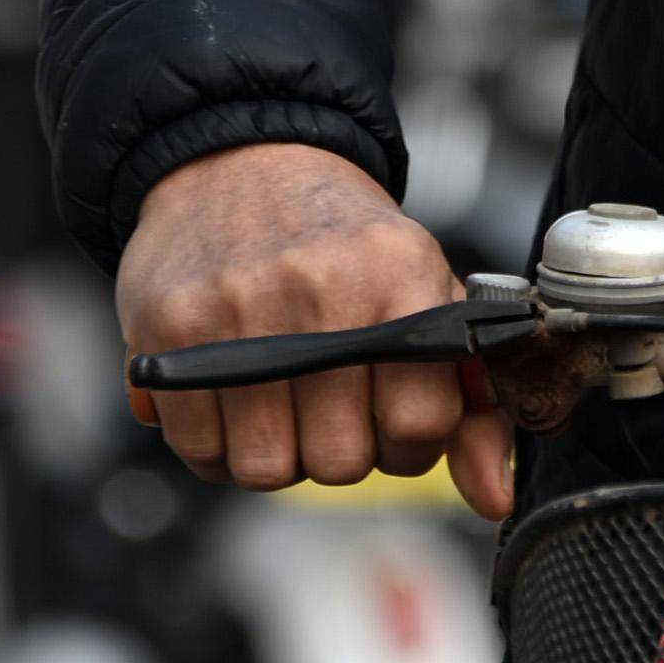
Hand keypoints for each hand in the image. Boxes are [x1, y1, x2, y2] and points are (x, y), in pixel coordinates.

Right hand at [113, 141, 513, 518]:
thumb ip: (472, 404)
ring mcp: (238, 307)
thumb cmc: (342, 245)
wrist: (240, 163)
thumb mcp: (425, 297)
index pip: (420, 425)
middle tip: (329, 402)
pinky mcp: (170, 328)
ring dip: (276, 453)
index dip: (408, 440)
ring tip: (280, 399)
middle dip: (340, 449)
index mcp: (400, 273)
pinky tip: (232, 400)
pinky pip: (200, 453)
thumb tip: (493, 498)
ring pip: (268, 470)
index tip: (389, 413)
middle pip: (342, 461)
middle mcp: (321, 286)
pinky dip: (217, 446)